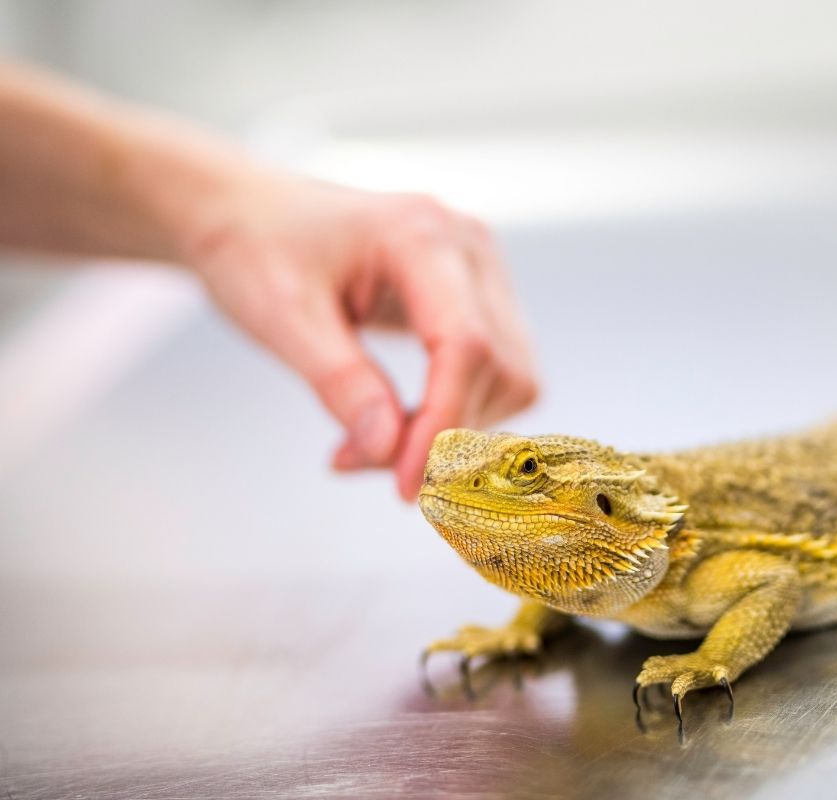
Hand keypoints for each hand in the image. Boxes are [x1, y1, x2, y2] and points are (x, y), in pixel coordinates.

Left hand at [183, 175, 537, 499]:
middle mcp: (469, 246)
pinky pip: (497, 375)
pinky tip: (398, 422)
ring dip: (453, 430)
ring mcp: (483, 271)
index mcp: (421, 234)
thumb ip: (340, 382)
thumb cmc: (257, 248)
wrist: (251, 213)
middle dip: (443, 433)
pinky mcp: (481, 298)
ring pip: (510, 379)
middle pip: (498, 368)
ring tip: (372, 442)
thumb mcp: (280, 316)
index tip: (404, 485)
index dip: (444, 423)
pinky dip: (456, 414)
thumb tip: (391, 452)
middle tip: (361, 461)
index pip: (466, 344)